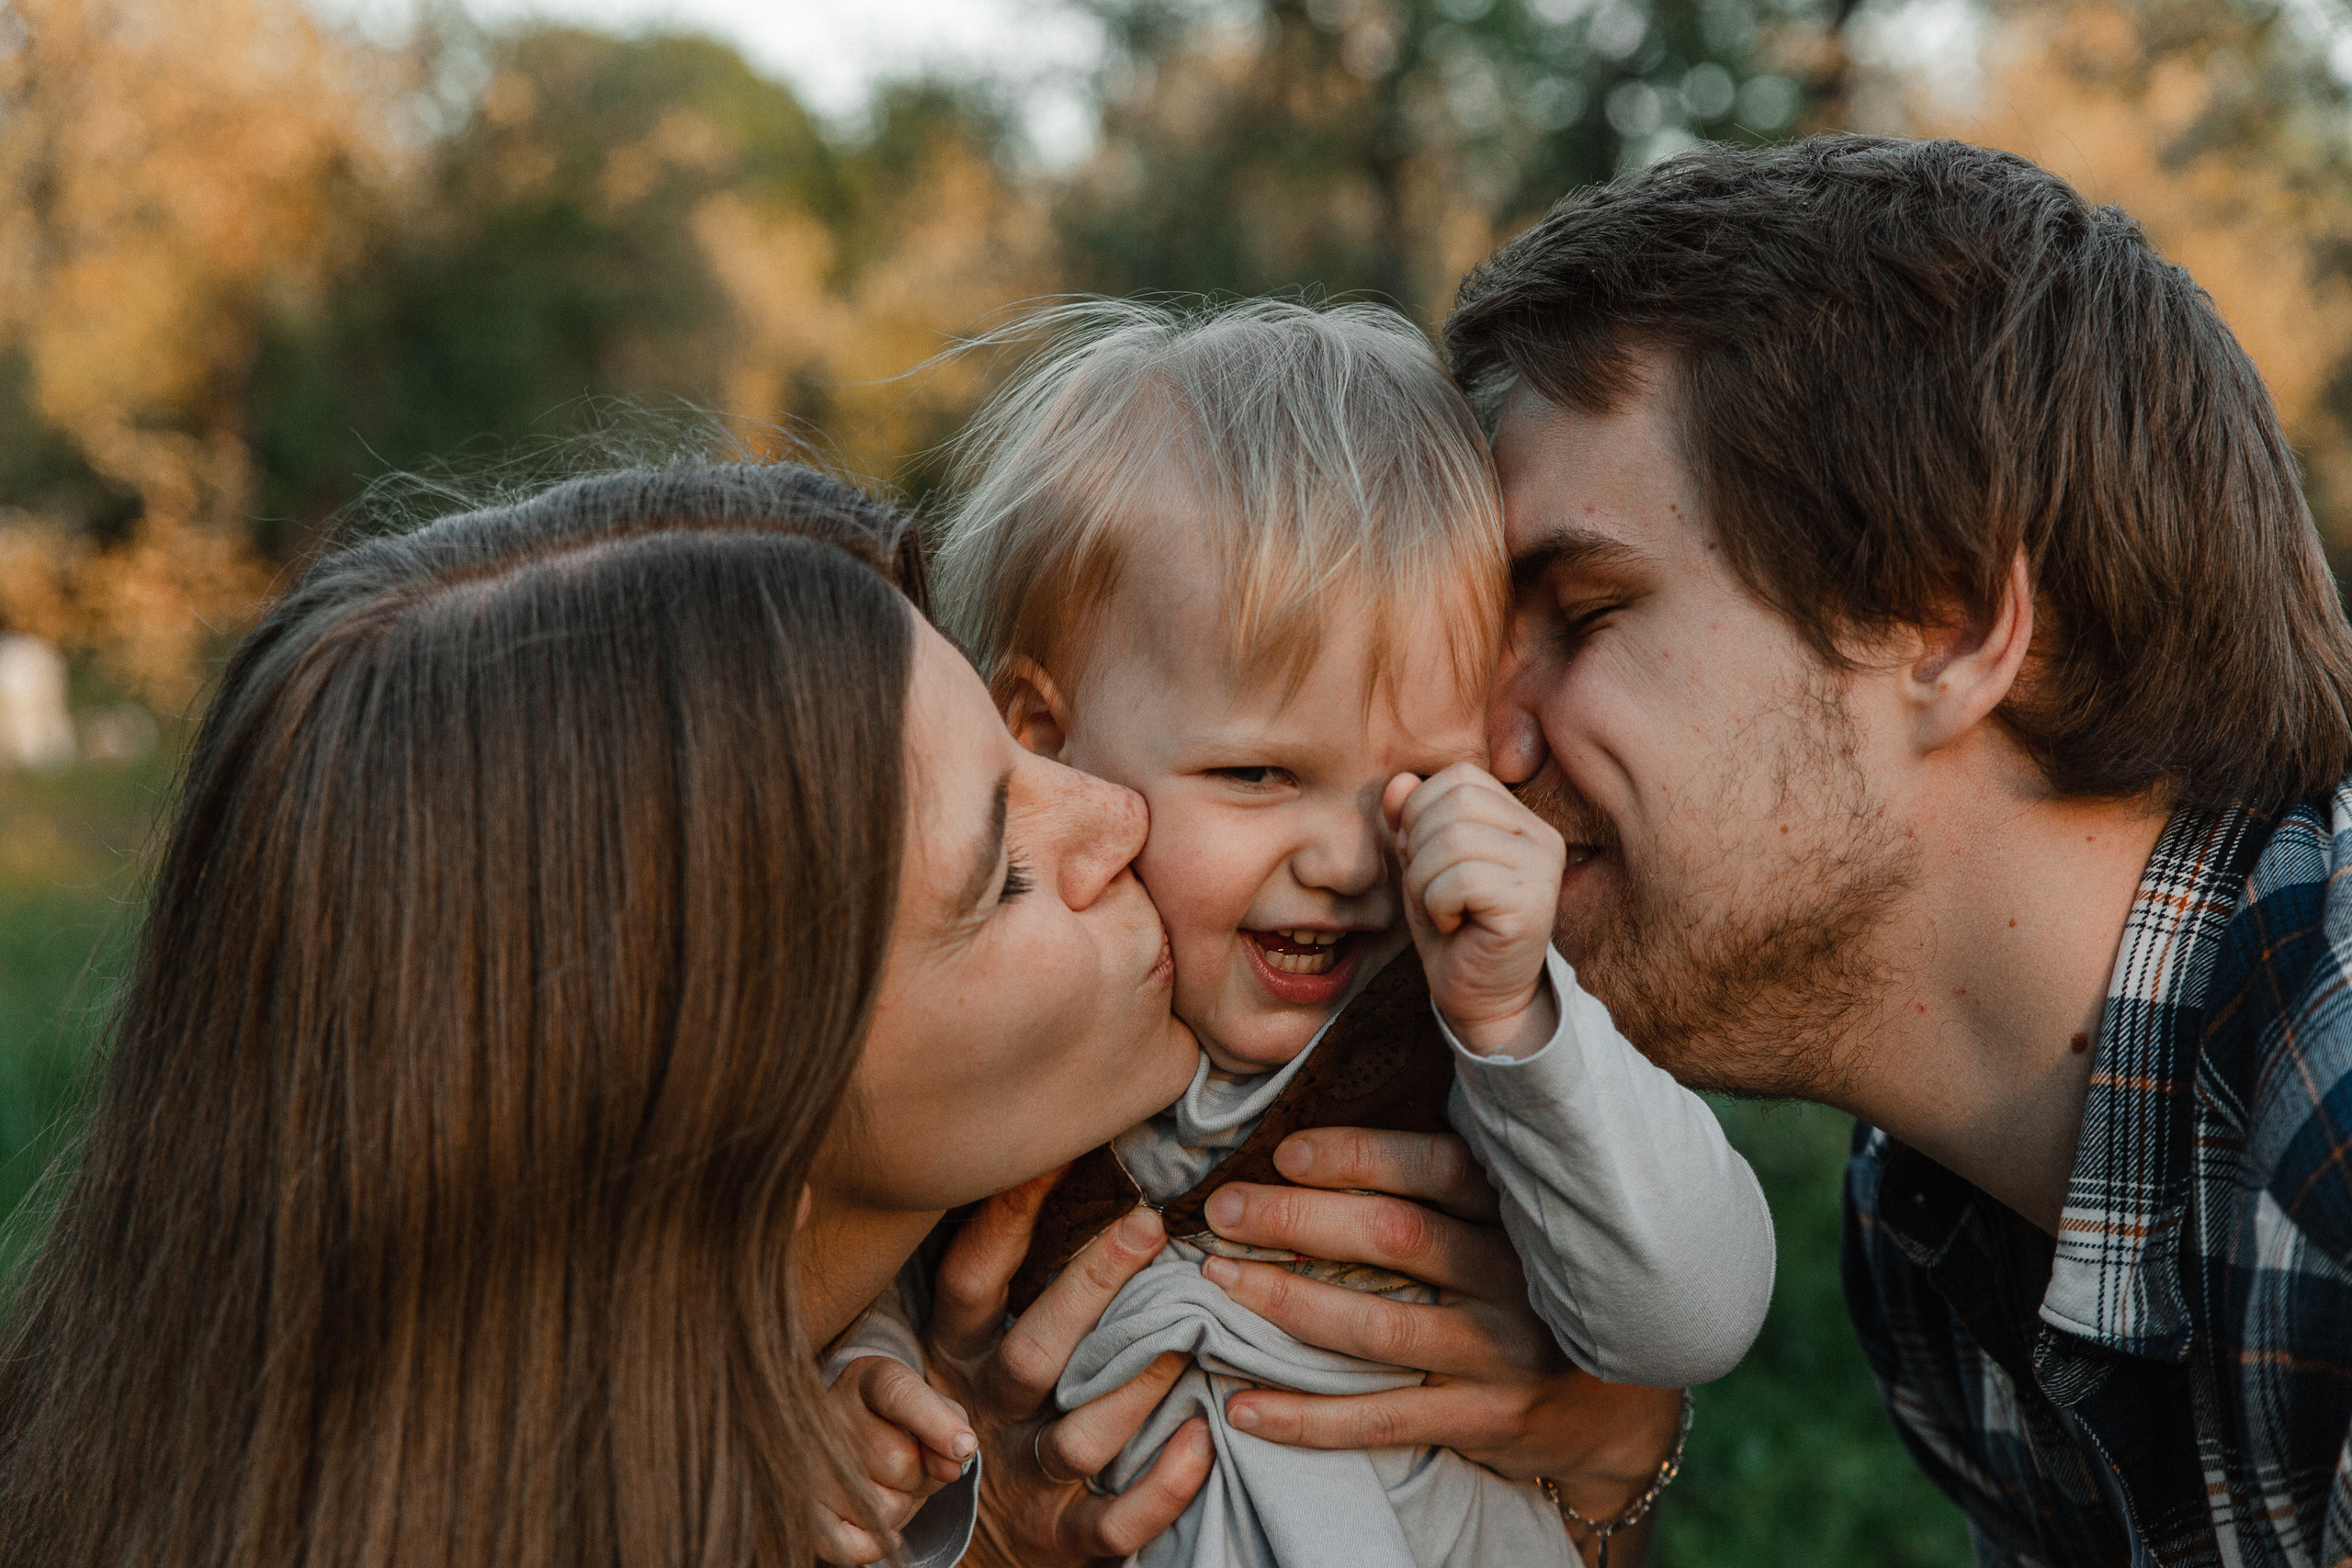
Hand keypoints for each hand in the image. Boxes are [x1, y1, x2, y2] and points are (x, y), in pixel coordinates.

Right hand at [815, 1354, 977, 1564]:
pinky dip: (876, 1543)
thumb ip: (951, 1422)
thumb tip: (952, 1466)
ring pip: (885, 1507)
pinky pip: (853, 1546)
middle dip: (920, 1473)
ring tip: (882, 1480)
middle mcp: (827, 1416)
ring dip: (901, 1504)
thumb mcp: (930, 1403)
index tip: (965, 1448)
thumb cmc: (898, 1420)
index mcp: (866, 1378)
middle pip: (900, 1462)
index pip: (899, 1394)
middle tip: (905, 1458)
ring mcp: (809, 1466)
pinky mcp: (805, 1512)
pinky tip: (875, 1518)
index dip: (935, 1423)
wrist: (841, 1433)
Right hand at [925, 1173, 1215, 1566]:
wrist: (955, 1539)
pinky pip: (1113, 1523)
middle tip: (1148, 1225)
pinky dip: (1161, 1486)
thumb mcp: (961, 1344)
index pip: (969, 1282)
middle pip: (1032, 1354)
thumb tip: (1030, 1165)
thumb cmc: (976, 1408)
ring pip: (1079, 1438)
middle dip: (1091, 1287)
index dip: (1004, 1219)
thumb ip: (991, 1275)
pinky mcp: (1060, 1540)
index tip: (1055, 1153)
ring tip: (1190, 1336)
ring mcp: (1023, 1482)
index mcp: (956, 1357)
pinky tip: (1201, 1439)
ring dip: (1137, 1386)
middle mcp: (984, 1415)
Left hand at [1198, 1126, 1683, 1565]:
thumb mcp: (1522, 1220)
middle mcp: (1514, 1277)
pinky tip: (1241, 1406)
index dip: (1359, 1157)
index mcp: (1518, 1212)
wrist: (1618, 1408)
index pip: (1438, 1168)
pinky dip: (1305, 1417)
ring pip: (1378, 1327)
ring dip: (1288, 1305)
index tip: (1285, 1152)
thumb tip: (1340, 1123)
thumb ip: (1455, 1179)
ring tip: (1218, 1284)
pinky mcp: (1483, 1420)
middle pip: (1395, 1238)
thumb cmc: (1537, 1286)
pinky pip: (1381, 1419)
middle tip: (1223, 1210)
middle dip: (1297, 1220)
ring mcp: (1500, 1354)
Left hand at [1383, 763, 1565, 1057]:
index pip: (1460, 777)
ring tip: (1442, 909)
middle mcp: (1541, 836)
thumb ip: (1411, 818)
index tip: (1425, 860)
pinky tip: (1454, 925)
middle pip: (1456, 800)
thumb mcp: (1421, 863)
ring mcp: (1543, 869)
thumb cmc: (1451, 927)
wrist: (1479, 997)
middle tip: (1431, 890)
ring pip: (1453, 839)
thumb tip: (1399, 781)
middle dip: (1420, 845)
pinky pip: (1460, 879)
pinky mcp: (1533, 904)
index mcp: (1519, 818)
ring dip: (1425, 880)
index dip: (1421, 812)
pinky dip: (1437, 904)